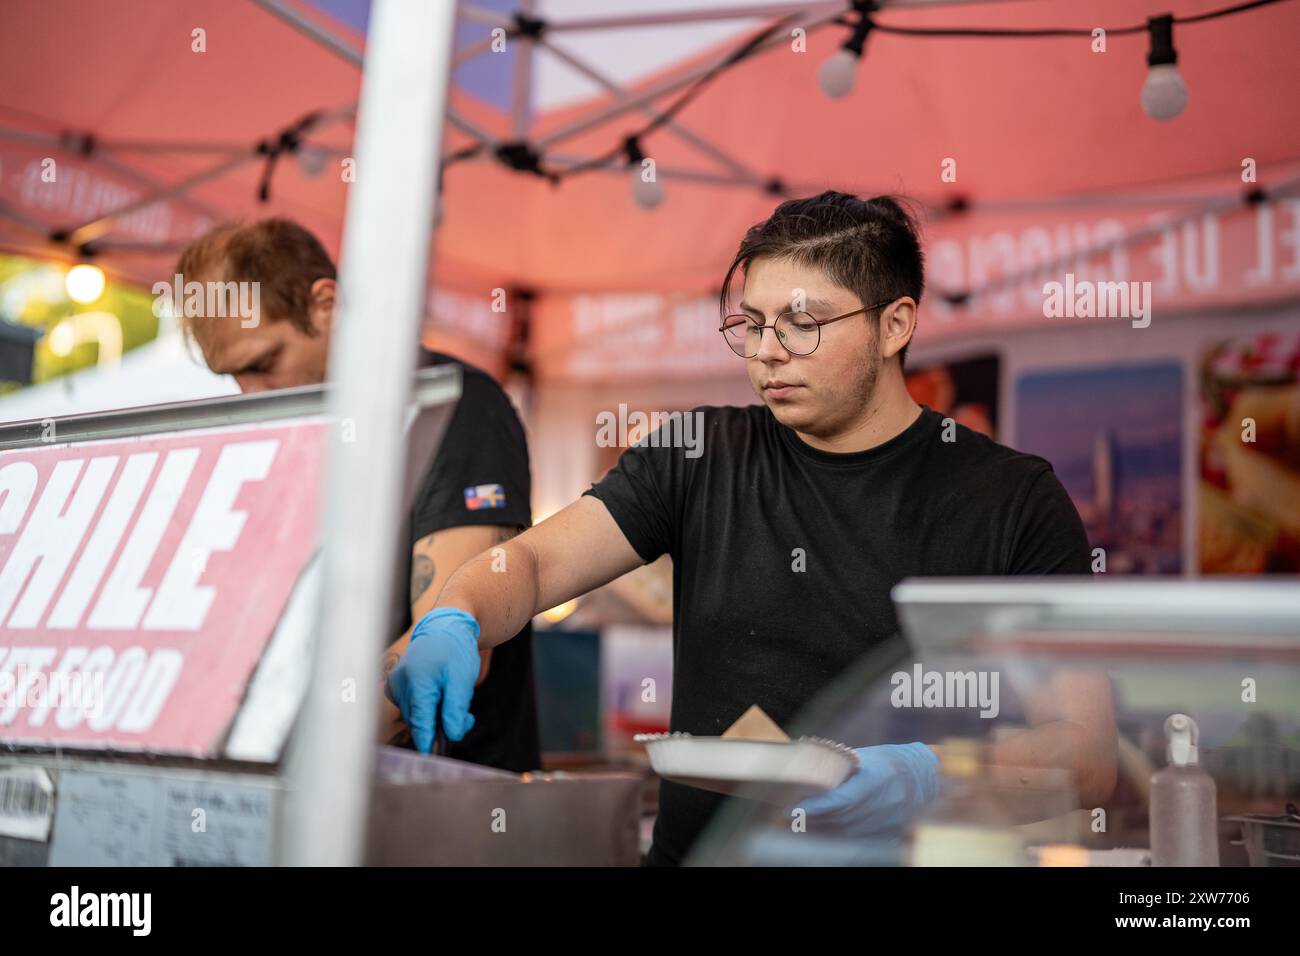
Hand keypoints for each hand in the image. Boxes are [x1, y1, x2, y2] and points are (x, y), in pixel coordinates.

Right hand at [385, 608, 481, 752]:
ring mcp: (396, 685)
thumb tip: (451, 735)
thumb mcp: (463, 680)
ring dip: (437, 716)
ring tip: (459, 701)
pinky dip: (429, 708)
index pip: (421, 722)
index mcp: (417, 682)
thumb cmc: (456, 650)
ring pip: (416, 716)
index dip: (427, 743)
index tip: (431, 761)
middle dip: (442, 725)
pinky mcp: (397, 687)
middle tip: (466, 719)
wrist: (444, 626)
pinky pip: (413, 707)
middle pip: (420, 721)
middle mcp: (400, 685)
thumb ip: (456, 709)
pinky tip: (444, 698)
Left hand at [792, 742, 939, 836]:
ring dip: (821, 828)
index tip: (792, 810)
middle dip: (811, 818)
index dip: (814, 807)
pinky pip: (857, 841)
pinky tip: (822, 831)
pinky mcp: (889, 835)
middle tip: (788, 816)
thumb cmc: (889, 762)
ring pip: (845, 832)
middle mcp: (884, 803)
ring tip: (800, 823)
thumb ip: (840, 770)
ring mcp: (888, 823)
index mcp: (877, 779)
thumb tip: (807, 777)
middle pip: (839, 818)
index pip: (840, 798)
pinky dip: (837, 837)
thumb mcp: (865, 758)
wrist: (925, 777)